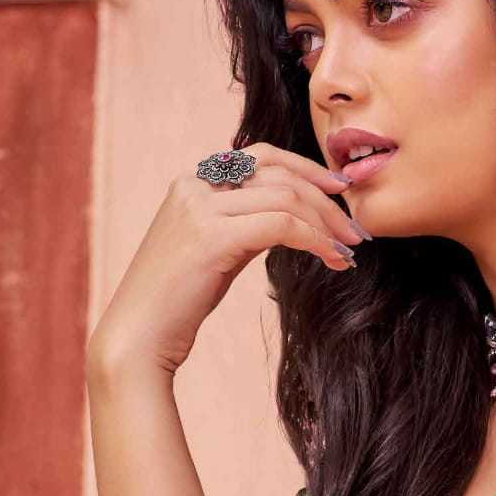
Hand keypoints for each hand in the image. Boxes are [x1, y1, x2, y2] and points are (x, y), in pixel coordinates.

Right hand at [87, 141, 366, 376]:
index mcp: (191, 183)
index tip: (339, 190)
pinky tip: (334, 260)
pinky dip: (316, 240)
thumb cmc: (176, 304)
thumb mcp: (213, 251)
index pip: (260, 156)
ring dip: (327, 222)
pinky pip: (282, 225)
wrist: (138, 339)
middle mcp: (193, 186)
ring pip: (285, 196)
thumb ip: (243, 225)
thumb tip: (289, 219)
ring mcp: (200, 208)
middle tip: (356, 228)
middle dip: (325, 196)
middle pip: (278, 170)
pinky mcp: (212, 237)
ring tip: (350, 250)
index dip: (306, 168)